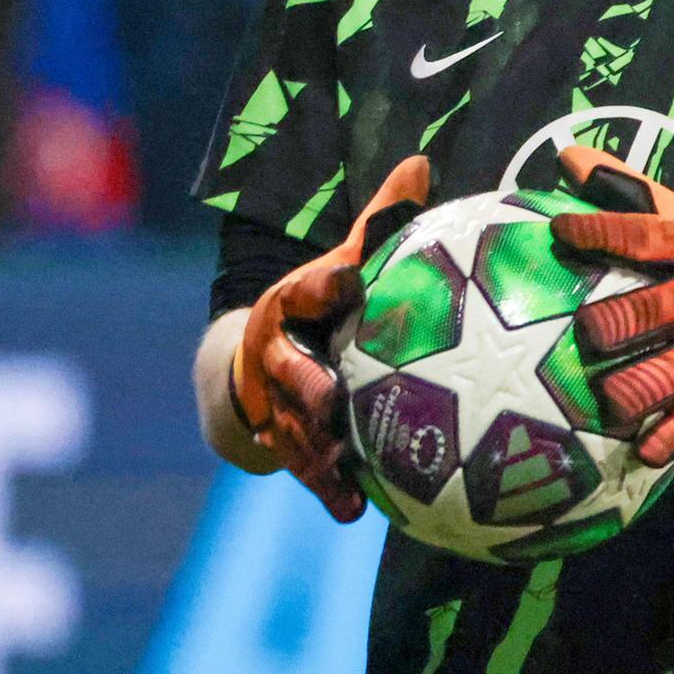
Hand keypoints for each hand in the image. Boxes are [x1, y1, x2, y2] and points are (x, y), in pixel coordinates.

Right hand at [234, 157, 431, 517]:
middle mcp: (276, 356)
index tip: (347, 279)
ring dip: (314, 447)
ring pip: (291, 428)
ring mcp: (276, 406)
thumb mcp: (341, 264)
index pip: (305, 291)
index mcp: (292, 304)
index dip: (324, 285)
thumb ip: (381, 222)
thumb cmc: (320, 309)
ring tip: (340, 462)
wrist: (251, 370)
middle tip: (331, 394)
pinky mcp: (285, 446)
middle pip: (287, 370)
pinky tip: (355, 511)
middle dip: (304, 382)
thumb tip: (422, 162)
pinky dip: (330, 490)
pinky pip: (308, 471)